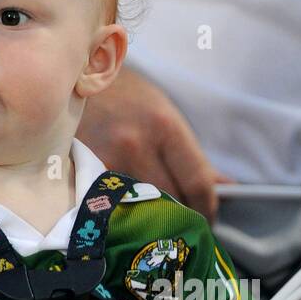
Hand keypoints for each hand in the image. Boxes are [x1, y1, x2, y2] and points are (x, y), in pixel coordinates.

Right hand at [78, 65, 229, 219]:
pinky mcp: (82, 170)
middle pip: (171, 200)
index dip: (208, 208)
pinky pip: (114, 204)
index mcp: (164, 126)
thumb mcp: (165, 116)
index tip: (209, 220)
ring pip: (142, 207)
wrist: (75, 77)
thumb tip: (225, 188)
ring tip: (157, 216)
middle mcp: (136, 144)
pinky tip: (128, 209)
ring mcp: (107, 158)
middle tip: (185, 222)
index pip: (197, 183)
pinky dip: (125, 210)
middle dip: (182, 216)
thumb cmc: (125, 95)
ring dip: (153, 216)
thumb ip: (194, 157)